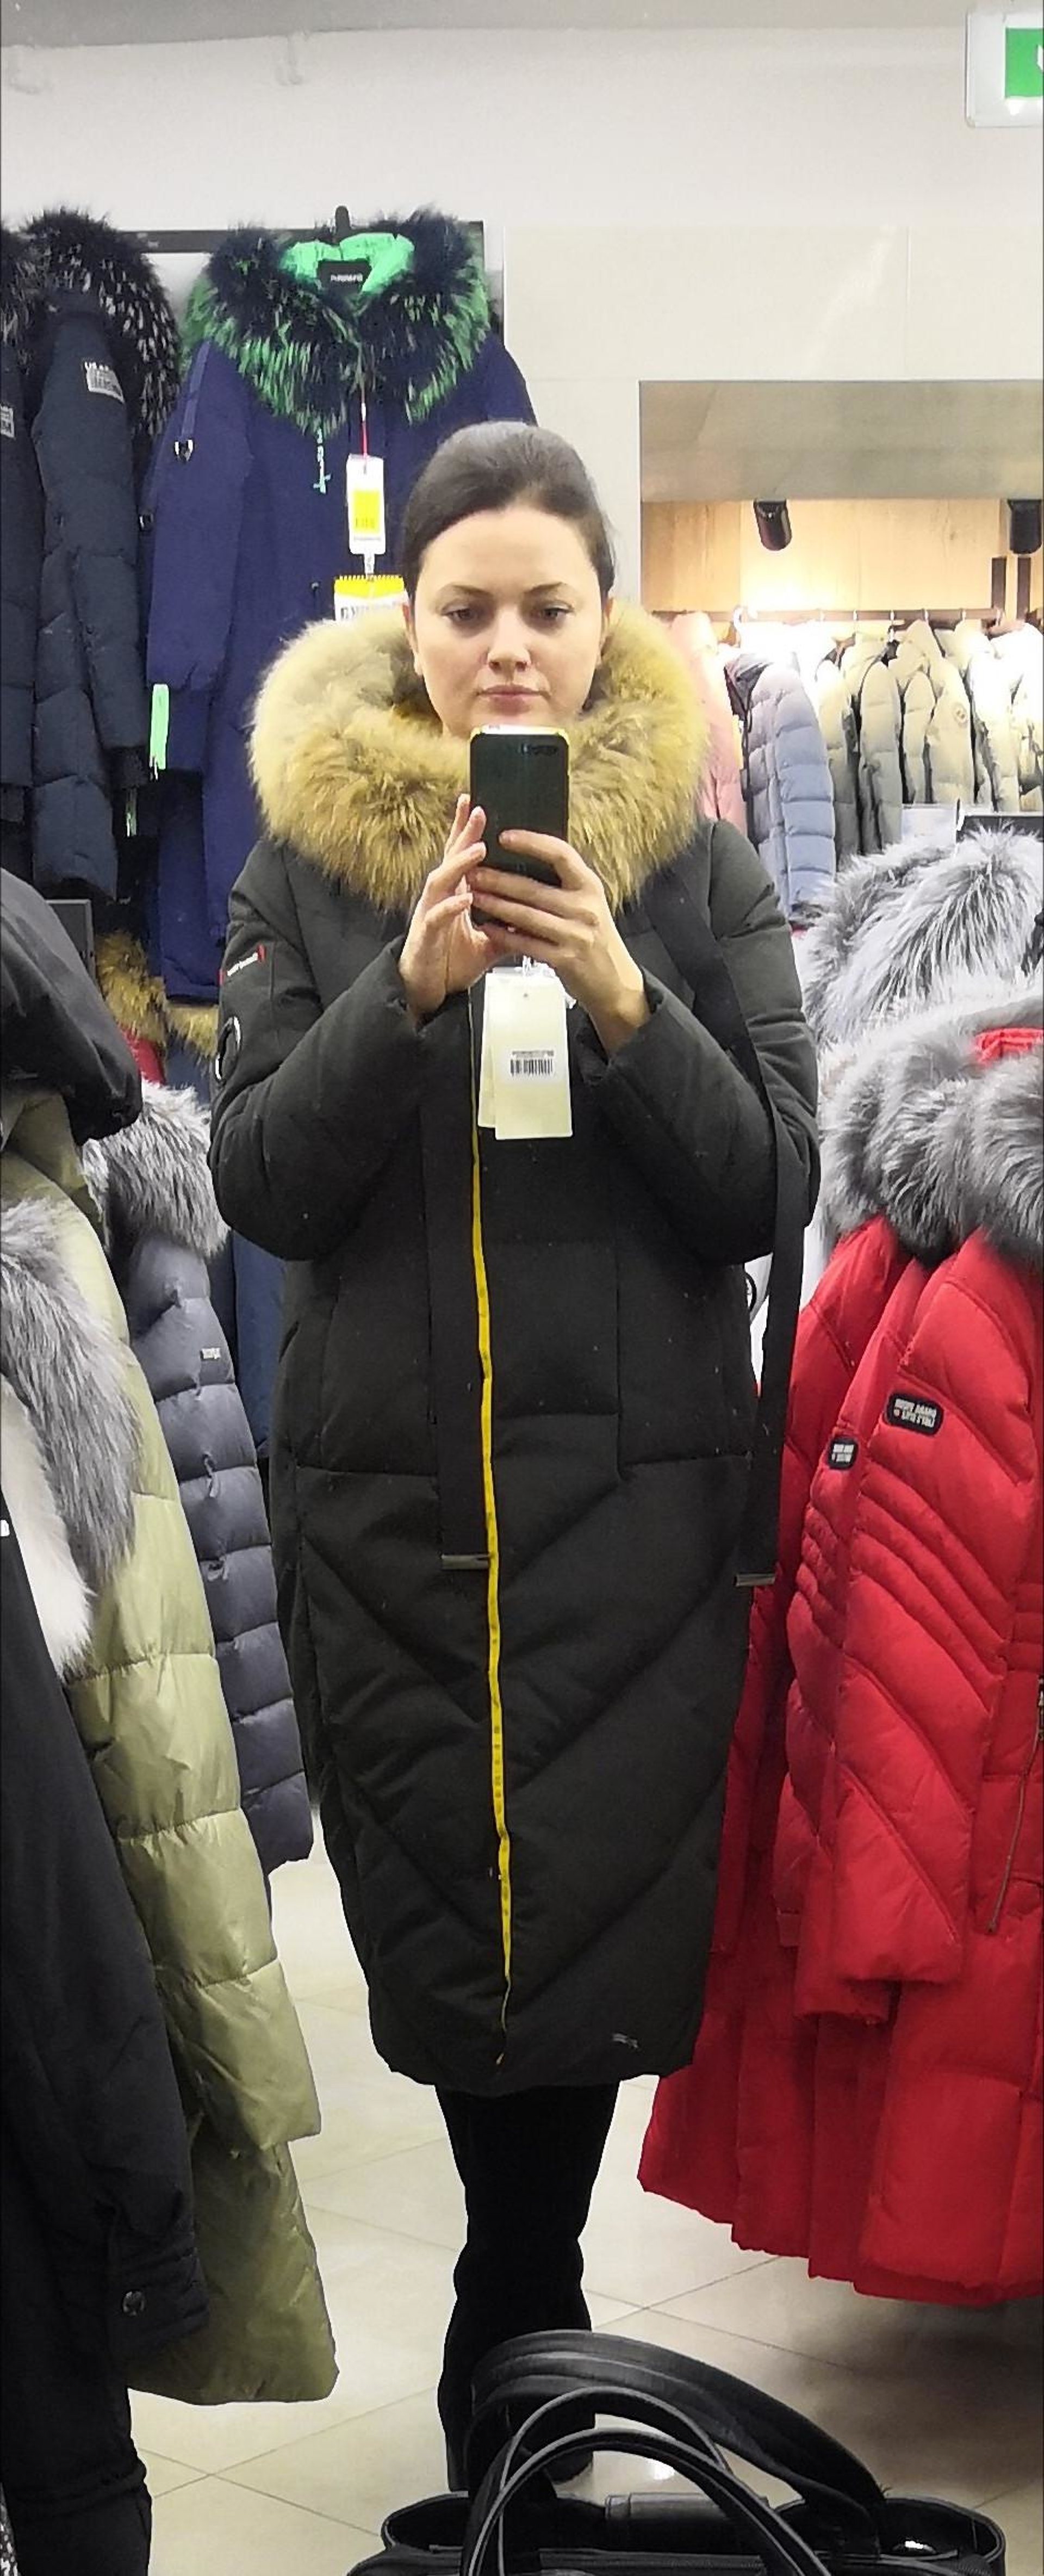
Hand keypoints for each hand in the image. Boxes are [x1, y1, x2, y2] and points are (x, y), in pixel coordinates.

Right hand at [399, 798, 500, 1020]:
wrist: (426, 991)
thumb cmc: (449, 962)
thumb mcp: (487, 944)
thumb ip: (507, 927)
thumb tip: (534, 919)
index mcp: (454, 896)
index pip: (462, 857)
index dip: (467, 832)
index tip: (479, 806)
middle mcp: (439, 899)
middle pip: (450, 858)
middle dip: (463, 834)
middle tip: (478, 809)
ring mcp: (430, 914)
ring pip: (441, 881)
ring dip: (459, 865)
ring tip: (478, 850)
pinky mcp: (425, 936)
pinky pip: (436, 917)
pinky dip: (451, 907)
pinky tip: (466, 899)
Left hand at [471, 833, 649, 1054]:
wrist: (614, 982)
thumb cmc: (594, 938)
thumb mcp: (588, 904)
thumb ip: (565, 884)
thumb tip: (527, 858)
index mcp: (590, 886)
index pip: (560, 854)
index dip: (531, 843)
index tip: (504, 836)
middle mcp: (585, 908)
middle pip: (534, 888)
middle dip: (499, 879)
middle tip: (473, 871)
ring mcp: (575, 935)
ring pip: (526, 916)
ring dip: (496, 905)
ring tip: (473, 895)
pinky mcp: (564, 960)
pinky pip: (527, 944)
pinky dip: (504, 935)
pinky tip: (487, 927)